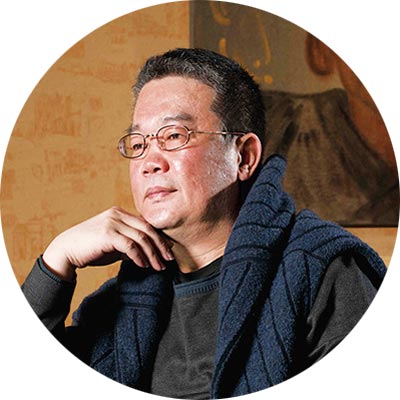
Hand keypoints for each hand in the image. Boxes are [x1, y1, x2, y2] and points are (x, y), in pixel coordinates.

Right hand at [42, 207, 174, 280]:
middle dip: (161, 245)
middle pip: (147, 229)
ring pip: (141, 238)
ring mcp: (112, 222)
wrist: (65, 251)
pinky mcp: (108, 233)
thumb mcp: (114, 244)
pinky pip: (130, 246)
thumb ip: (129, 244)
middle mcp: (117, 214)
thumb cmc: (90, 249)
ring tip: (158, 267)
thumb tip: (149, 252)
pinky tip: (143, 266)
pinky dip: (139, 257)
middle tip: (169, 260)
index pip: (146, 224)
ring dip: (152, 254)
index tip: (168, 250)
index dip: (159, 237)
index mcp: (120, 213)